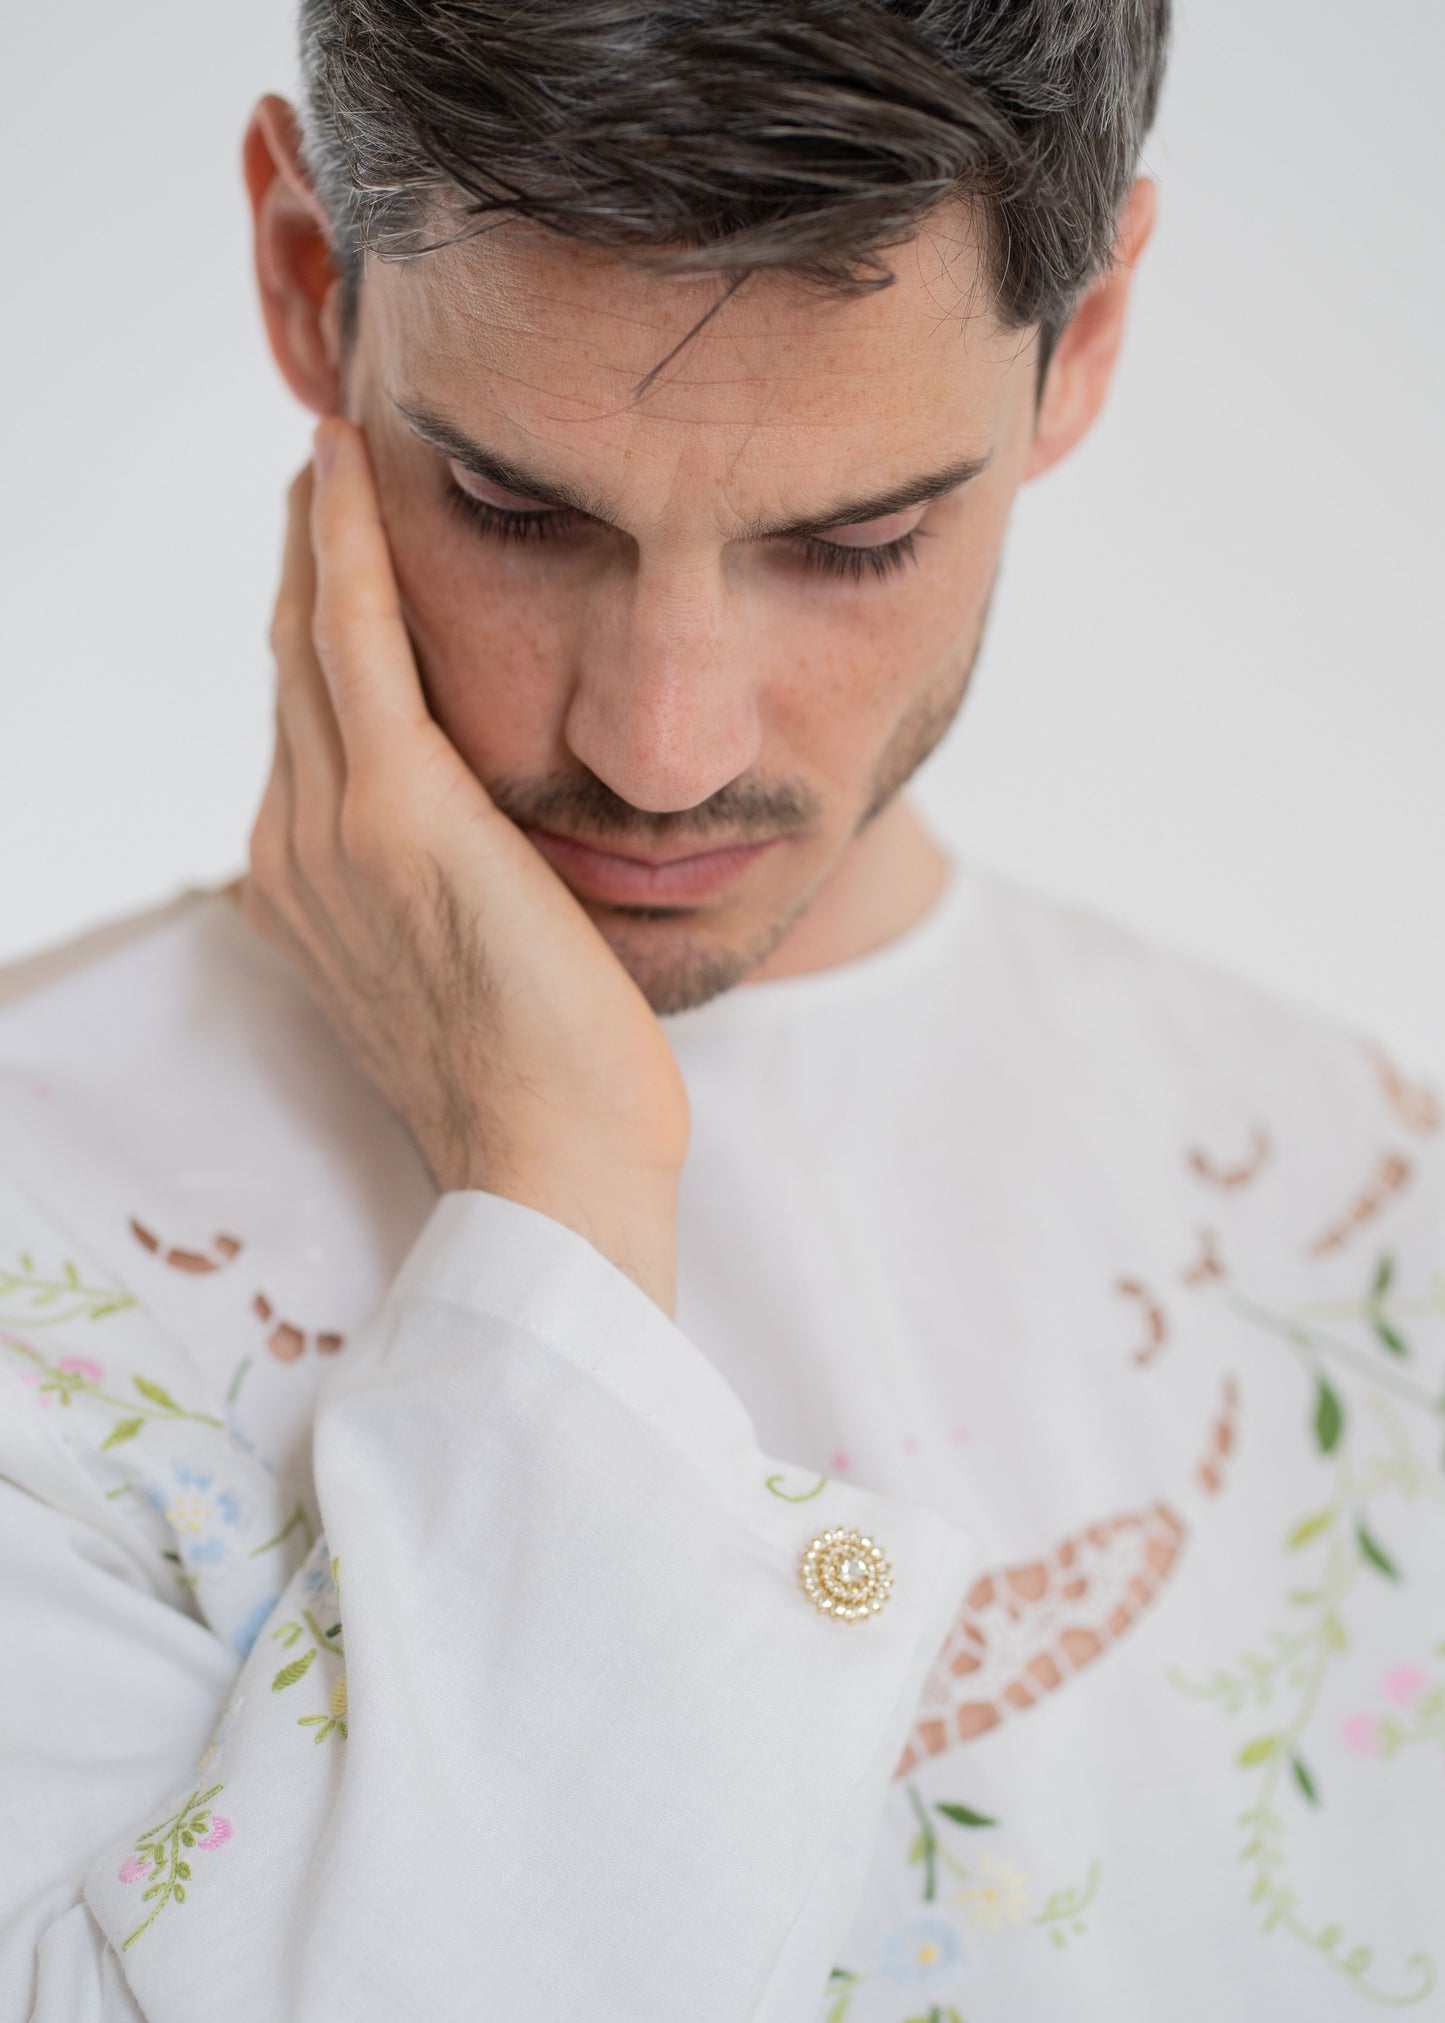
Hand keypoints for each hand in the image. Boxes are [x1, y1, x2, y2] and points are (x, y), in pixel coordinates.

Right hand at [239, 417, 689, 1313]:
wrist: (555, 1168)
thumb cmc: (548, 1087)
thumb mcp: (478, 972)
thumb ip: (454, 891)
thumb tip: (490, 842)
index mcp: (313, 894)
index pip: (308, 733)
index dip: (312, 635)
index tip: (334, 557)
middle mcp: (298, 855)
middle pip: (292, 674)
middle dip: (302, 567)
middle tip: (325, 473)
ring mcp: (337, 833)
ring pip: (310, 644)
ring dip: (316, 538)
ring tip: (334, 455)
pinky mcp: (402, 814)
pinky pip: (355, 645)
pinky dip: (344, 549)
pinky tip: (346, 470)